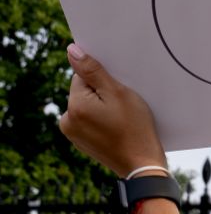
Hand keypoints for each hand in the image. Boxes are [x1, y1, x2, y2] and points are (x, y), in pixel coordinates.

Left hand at [58, 45, 165, 176]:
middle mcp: (67, 120)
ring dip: (102, 106)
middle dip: (102, 93)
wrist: (141, 163)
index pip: (82, 76)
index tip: (119, 91)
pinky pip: (89, 121)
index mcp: (74, 105)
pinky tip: (117, 127)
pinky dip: (102, 119)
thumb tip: (71, 51)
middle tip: (123, 106)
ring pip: (87, 106)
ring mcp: (72, 133)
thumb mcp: (118, 93)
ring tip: (121, 118)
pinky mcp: (80, 142)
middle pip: (84, 91)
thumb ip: (93, 71)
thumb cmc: (134, 127)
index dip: (103, 79)